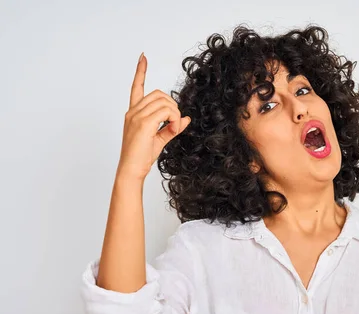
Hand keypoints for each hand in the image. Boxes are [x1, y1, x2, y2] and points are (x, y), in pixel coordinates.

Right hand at [116, 52, 190, 180]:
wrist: (132, 169)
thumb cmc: (142, 156)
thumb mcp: (160, 138)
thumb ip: (172, 127)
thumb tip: (186, 119)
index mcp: (134, 112)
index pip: (136, 87)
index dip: (140, 71)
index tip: (143, 57)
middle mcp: (133, 111)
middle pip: (160, 94)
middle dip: (173, 106)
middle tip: (174, 123)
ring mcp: (136, 116)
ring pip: (164, 102)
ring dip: (174, 114)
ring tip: (172, 128)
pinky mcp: (143, 123)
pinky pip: (165, 112)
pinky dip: (174, 119)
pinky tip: (172, 129)